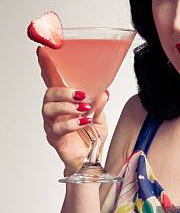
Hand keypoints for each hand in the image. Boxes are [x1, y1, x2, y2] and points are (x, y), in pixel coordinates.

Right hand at [37, 46, 109, 174]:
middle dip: (64, 91)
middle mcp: (55, 111)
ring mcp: (52, 124)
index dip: (46, 67)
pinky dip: (72, 123)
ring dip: (66, 106)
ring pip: (48, 109)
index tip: (42, 52)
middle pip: (49, 93)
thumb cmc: (91, 138)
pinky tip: (83, 121)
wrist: (91, 160)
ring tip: (82, 109)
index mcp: (65, 102)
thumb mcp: (100, 119)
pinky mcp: (54, 138)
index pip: (53, 81)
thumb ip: (99, 106)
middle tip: (81, 95)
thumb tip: (103, 92)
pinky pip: (57, 127)